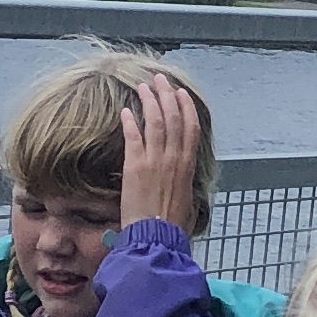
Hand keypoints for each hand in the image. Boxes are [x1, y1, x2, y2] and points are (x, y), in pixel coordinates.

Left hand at [119, 72, 205, 230]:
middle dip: (166, 95)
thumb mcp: (186, 201)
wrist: (157, 237)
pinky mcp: (135, 166)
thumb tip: (182, 182)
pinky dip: (129, 121)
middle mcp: (174, 158)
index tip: (181, 93)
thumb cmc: (171, 226)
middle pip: (173, 117)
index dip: (186, 106)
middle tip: (159, 80)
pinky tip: (125, 110)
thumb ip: (184, 185)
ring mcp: (155, 160)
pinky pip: (133, 136)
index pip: (191, 127)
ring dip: (149, 100)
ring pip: (155, 121)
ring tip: (143, 87)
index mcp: (188, 166)